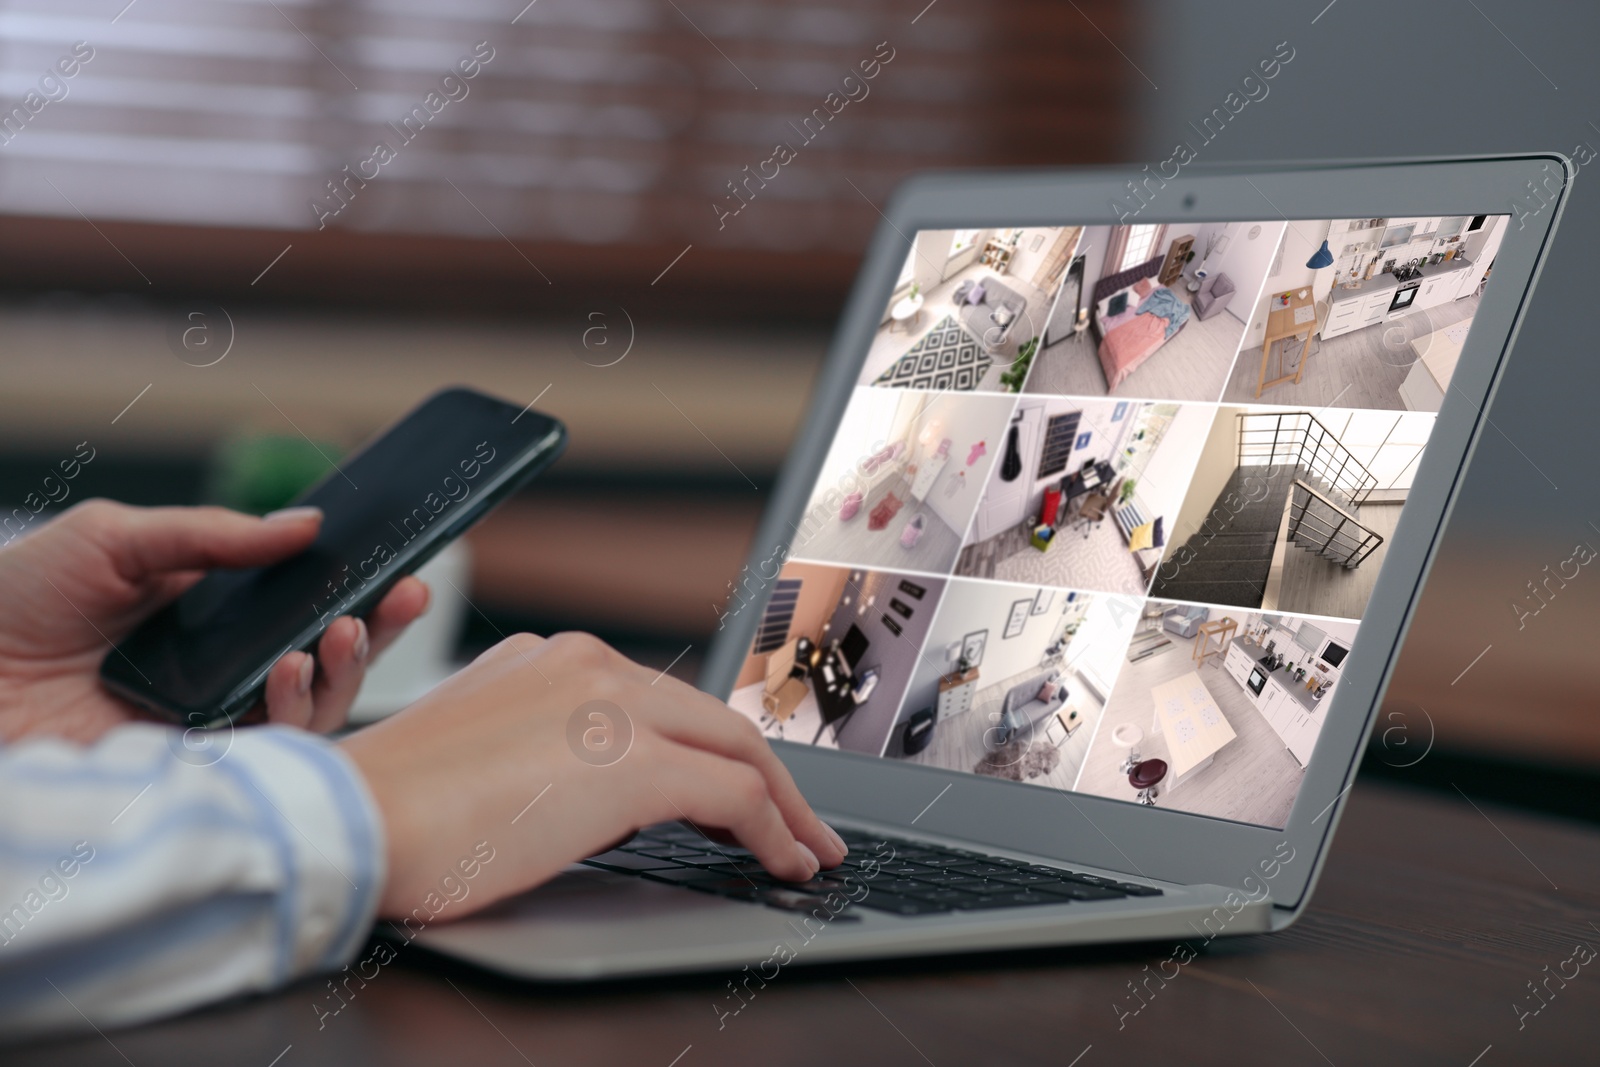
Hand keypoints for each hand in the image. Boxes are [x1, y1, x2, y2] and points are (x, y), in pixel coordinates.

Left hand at [0, 499, 429, 743]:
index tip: (400, 568)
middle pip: (325, 660)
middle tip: (401, 596)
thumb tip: (307, 525)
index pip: (302, 606)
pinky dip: (294, 710)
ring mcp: (207, 725)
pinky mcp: (189, 772)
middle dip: (376, 630)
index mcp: (207, 617)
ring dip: (342, 670)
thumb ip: (214, 535)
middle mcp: (218, 675)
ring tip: (336, 633)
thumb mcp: (115, 538)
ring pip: (312, 711)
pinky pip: (269, 752)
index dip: (358, 590)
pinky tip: (289, 670)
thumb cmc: (13, 602)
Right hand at [341, 631, 849, 916]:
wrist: (348, 820)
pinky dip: (772, 832)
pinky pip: (733, 796)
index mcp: (555, 661)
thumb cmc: (397, 812)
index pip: (663, 705)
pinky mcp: (631, 760)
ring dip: (783, 807)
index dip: (715, 753)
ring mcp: (614, 706)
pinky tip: (784, 865)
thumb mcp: (491, 761)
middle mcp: (591, 666)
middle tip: (803, 826)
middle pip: (714, 721)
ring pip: (737, 751)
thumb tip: (620, 804)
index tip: (743, 794)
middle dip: (772, 780)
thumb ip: (559, 759)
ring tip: (807, 851)